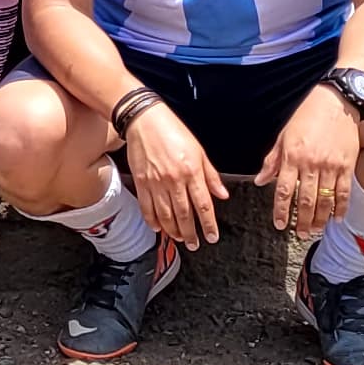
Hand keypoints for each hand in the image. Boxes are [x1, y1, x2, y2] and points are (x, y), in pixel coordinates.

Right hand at [118, 101, 224, 247]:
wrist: (144, 120)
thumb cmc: (173, 131)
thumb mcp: (199, 151)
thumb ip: (211, 175)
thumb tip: (222, 194)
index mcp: (191, 171)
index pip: (203, 205)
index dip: (208, 224)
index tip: (212, 236)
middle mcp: (174, 180)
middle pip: (184, 214)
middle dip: (190, 233)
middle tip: (194, 244)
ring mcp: (156, 183)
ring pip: (165, 214)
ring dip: (173, 230)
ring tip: (179, 239)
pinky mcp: (141, 182)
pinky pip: (147, 207)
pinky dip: (152, 220)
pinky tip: (158, 228)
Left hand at [260, 86, 360, 237]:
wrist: (336, 101)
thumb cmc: (307, 116)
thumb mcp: (283, 136)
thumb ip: (272, 161)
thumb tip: (260, 181)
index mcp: (292, 157)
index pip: (284, 190)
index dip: (282, 210)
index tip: (280, 224)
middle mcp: (311, 163)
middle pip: (306, 200)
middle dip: (302, 221)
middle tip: (300, 234)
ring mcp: (331, 165)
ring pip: (326, 199)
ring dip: (321, 219)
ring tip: (316, 230)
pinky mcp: (347, 164)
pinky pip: (344, 191)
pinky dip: (341, 207)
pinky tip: (337, 218)